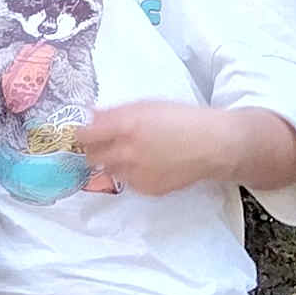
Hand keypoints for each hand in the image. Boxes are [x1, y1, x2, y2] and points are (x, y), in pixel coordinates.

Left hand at [69, 100, 237, 196]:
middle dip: (94, 149)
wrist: (213, 145)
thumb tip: (91, 116)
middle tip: (105, 143)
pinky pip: (128, 182)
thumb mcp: (148, 105)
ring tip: (133, 153)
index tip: (84, 133)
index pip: (84, 136)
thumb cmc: (183, 119)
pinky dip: (131, 174)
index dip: (82, 134)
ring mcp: (136, 173)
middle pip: (91, 157)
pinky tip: (149, 163)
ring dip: (113, 162)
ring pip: (108, 171)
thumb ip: (116, 112)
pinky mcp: (147, 189)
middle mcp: (127, 152)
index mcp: (126, 126)